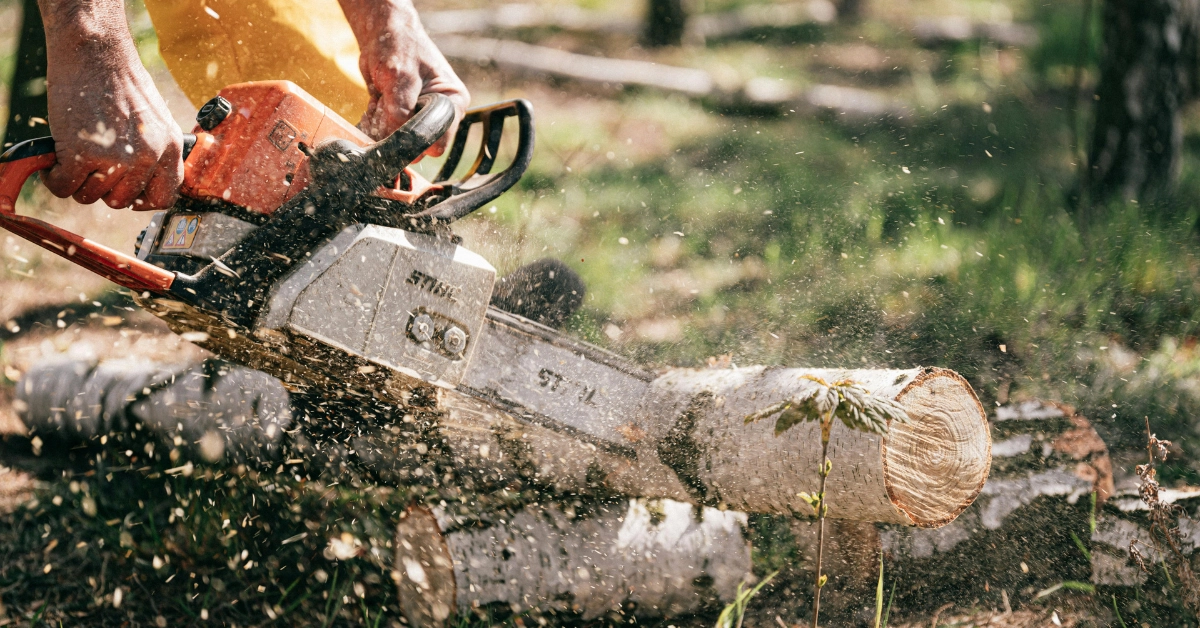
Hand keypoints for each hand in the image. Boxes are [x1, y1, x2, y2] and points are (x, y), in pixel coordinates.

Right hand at [40, 0, 182, 209]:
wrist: (96, 54)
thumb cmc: (122, 81)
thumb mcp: (156, 120)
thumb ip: (155, 150)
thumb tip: (144, 179)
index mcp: (169, 149)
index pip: (163, 198)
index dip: (140, 200)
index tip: (124, 192)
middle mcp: (147, 158)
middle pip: (120, 201)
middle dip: (102, 187)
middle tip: (91, 165)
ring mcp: (116, 158)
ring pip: (90, 196)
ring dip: (78, 181)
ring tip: (74, 156)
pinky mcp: (82, 154)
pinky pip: (64, 188)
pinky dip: (55, 178)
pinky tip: (55, 162)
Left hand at [339, 0, 468, 153]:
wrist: (383, 34)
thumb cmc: (399, 46)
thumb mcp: (401, 76)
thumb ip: (400, 110)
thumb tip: (396, 142)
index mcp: (453, 103)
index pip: (439, 141)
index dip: (416, 141)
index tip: (395, 126)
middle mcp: (441, 114)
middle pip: (419, 146)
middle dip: (396, 132)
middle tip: (385, 106)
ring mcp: (422, 117)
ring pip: (400, 142)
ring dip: (383, 127)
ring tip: (380, 100)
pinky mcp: (404, 118)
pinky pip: (388, 135)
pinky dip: (376, 123)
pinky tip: (376, 103)